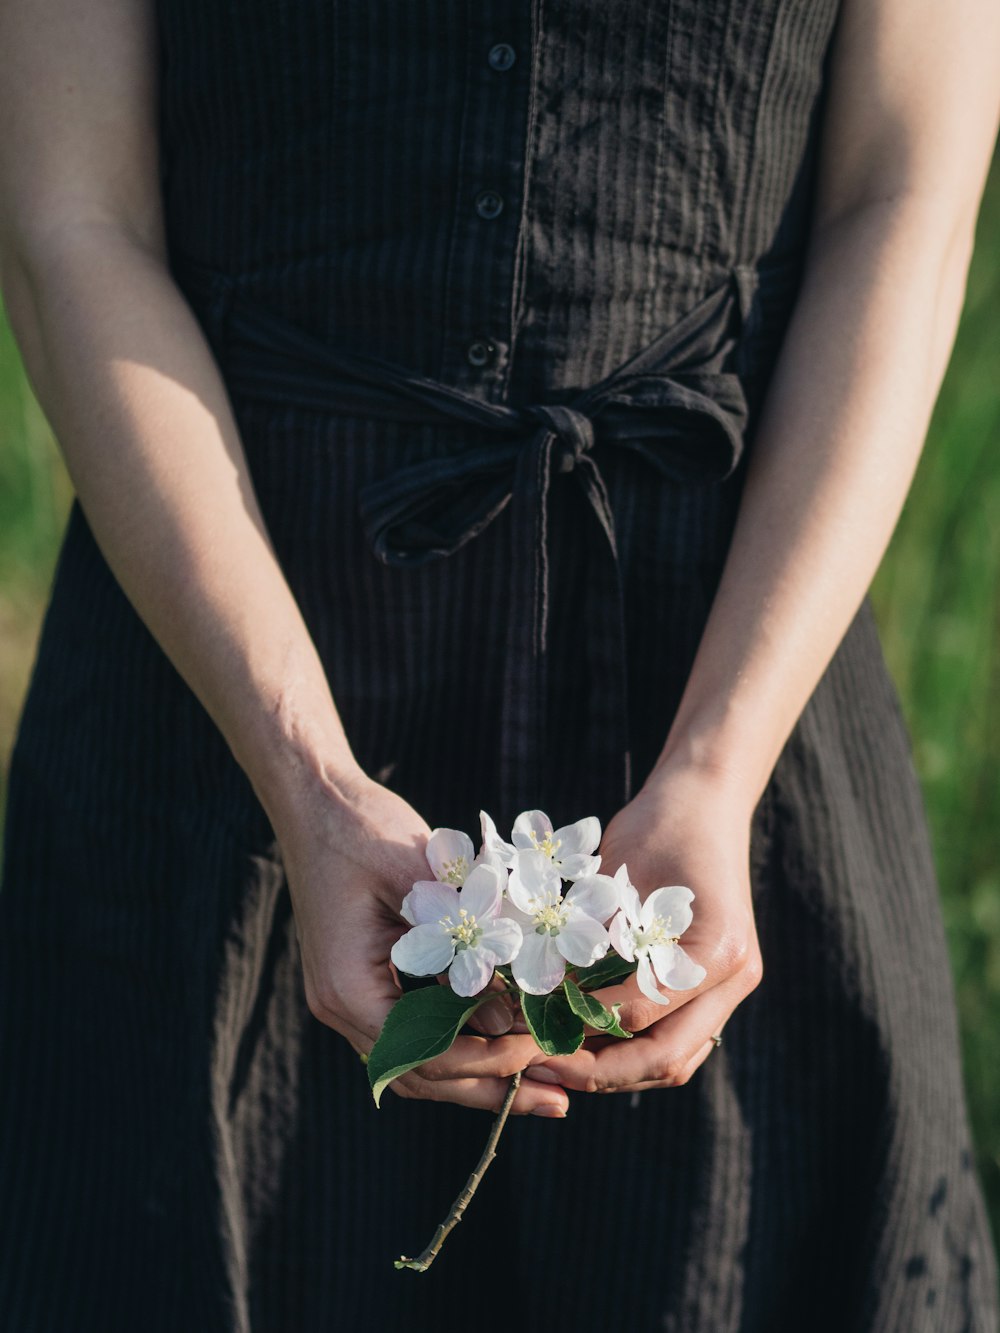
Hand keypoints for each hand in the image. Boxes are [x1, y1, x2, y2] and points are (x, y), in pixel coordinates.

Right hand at [274, 771, 568, 1115]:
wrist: (316, 801)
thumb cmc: (363, 827)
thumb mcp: (419, 877)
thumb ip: (462, 947)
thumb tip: (510, 1018)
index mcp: (347, 986)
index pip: (424, 1054)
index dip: (487, 1062)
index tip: (542, 1054)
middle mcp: (341, 1006)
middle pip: (422, 1074)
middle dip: (491, 1090)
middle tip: (558, 1101)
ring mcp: (349, 998)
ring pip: (419, 1061)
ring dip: (479, 1073)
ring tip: (542, 1084)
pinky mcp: (364, 982)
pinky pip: (415, 1031)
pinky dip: (461, 1039)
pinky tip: (505, 1037)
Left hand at [524, 762, 762, 1092]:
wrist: (702, 800)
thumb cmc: (659, 825)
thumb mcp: (620, 878)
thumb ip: (596, 939)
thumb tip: (540, 996)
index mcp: (718, 950)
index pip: (644, 1011)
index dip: (584, 1026)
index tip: (532, 1028)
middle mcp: (734, 978)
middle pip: (668, 1058)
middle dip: (599, 1071)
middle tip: (538, 1066)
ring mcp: (730, 987)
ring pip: (674, 1059)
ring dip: (614, 1071)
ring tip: (553, 1064)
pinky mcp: (712, 985)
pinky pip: (675, 1036)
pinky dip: (630, 1048)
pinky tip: (584, 1044)